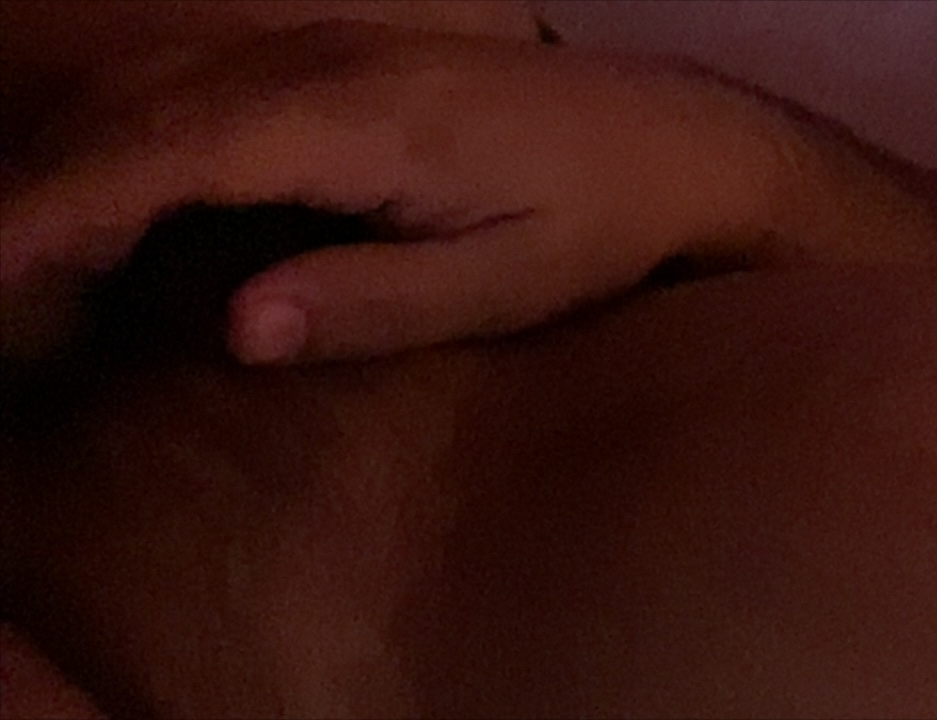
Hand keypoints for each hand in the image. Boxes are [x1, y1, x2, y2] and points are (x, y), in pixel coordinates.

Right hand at [0, 20, 849, 364]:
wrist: (674, 145)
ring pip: (166, 85)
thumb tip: (235, 329)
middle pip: (143, 109)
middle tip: (2, 292)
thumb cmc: (600, 227)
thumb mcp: (503, 287)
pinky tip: (128, 196)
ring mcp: (342, 49)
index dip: (61, 209)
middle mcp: (334, 64)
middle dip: (46, 191)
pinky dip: (143, 136)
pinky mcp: (354, 59)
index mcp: (363, 123)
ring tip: (36, 257)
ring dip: (82, 160)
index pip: (169, 152)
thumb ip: (371, 302)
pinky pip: (214, 84)